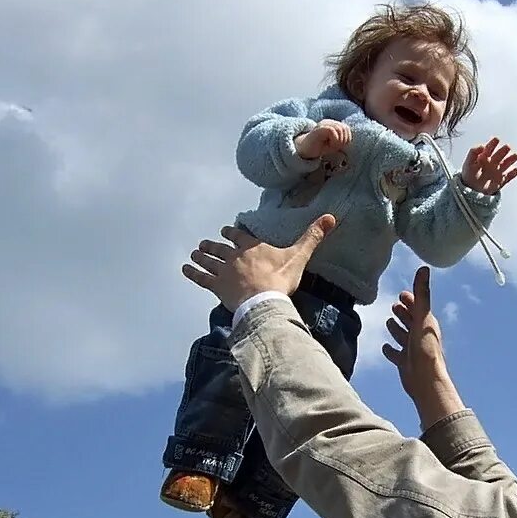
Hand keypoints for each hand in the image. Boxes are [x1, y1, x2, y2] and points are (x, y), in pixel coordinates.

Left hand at [182, 215, 335, 310]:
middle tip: (204, 243)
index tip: (227, 230)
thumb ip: (313, 236)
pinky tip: (185, 269)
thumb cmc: (281, 278)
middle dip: (213, 245)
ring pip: (209, 261)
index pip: (241, 236)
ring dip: (201, 256)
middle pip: (221, 248)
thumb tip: (331, 217)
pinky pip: (201, 278)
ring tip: (194, 253)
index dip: (233, 232)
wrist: (264, 300)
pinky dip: (192, 273)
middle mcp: (235, 256)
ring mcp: (224, 271)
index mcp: (253, 247)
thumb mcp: (299, 256)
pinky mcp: (217, 286)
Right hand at [295, 119, 351, 159]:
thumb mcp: (333, 144)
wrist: (303, 150)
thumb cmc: (319, 148)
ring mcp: (323, 124)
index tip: (339, 146)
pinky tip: (328, 145)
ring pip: (340, 129)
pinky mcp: (320, 128)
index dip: (346, 138)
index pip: (346, 128)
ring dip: (338, 142)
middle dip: (343, 140)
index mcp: (332, 124)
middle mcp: (328, 122)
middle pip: (345, 128)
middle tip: (335, 147)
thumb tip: (350, 140)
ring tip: (331, 147)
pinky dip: (334, 141)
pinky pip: (333, 132)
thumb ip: (342, 140)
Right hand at [382, 267, 464, 428]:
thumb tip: (424, 269)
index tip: (403, 293)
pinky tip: (385, 348)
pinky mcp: (404, 363)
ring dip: (396, 329)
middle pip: (410, 320)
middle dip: (403, 312)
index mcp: (425, 323)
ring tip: (389, 322)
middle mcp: (419, 335)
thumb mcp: (422, 317)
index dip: (410, 300)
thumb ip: (422, 294)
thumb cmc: (425, 348)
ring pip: (402, 336)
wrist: (425, 380)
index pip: (417, 307)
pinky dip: (390, 350)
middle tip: (395, 305)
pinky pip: (396, 354)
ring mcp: (412, 349)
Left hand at [460, 137, 516, 193]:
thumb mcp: (468, 163)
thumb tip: (482, 145)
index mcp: (484, 157)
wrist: (470, 191)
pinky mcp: (501, 181)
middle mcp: (493, 162)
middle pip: (501, 154)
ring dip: (512, 159)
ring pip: (507, 163)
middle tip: (507, 147)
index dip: (493, 143)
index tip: (497, 139)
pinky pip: (509, 177)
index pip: (490, 148)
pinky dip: (513, 173)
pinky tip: (516, 170)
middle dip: (504, 150)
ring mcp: (498, 171)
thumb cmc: (468, 175)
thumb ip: (473, 153)